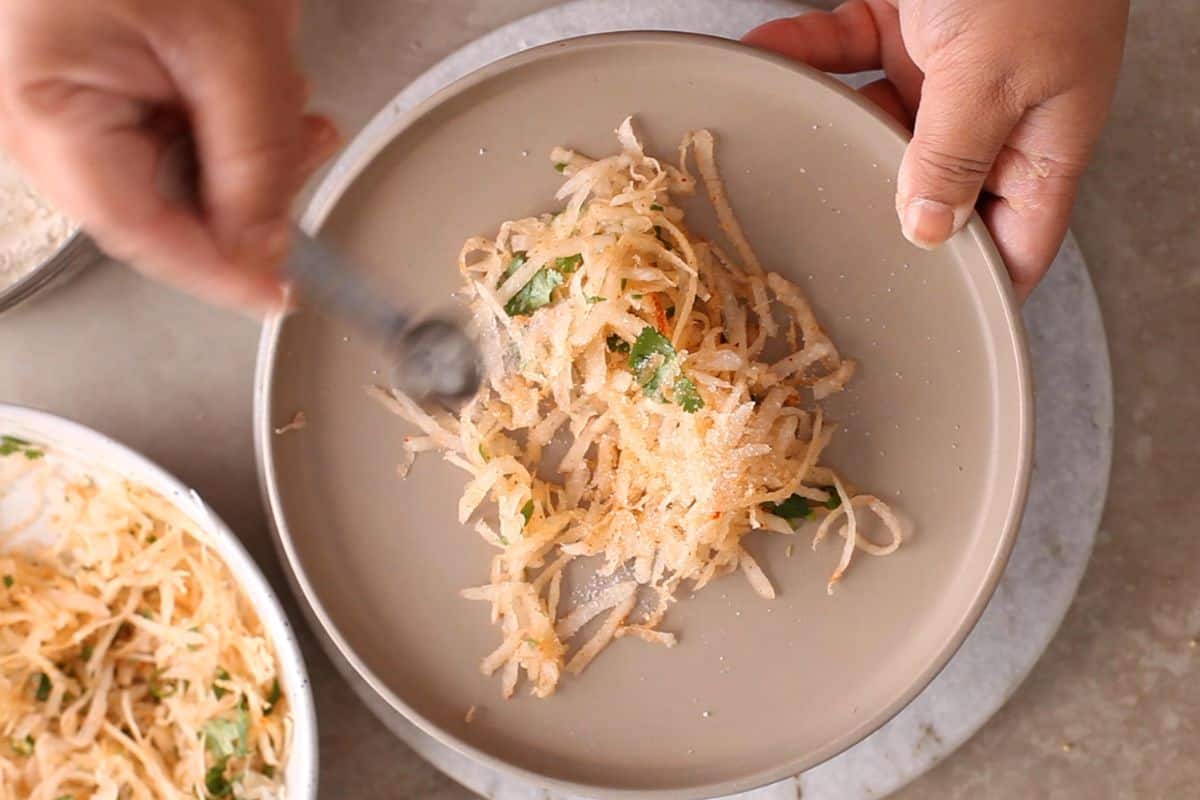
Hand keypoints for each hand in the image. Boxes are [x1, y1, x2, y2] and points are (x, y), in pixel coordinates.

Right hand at [0, 0, 339, 312]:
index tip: (281, 295)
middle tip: (306, 143)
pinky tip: (254, 72)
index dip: (218, 272)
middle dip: (245, 186)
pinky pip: (171, 131)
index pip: (140, 232)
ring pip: (176, 171)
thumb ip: (252, 157)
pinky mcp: (99, 85)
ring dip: (245, 144)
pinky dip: (226, 115)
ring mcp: (69, 103)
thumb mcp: (230, 45)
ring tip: (278, 77)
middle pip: (161, 207)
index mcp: (46, 110)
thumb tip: (261, 250)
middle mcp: (42, 120)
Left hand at [745, 0, 1127, 299]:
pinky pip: (844, 51)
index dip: (979, 286)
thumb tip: (926, 230)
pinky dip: (805, 55)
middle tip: (823, 250)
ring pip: (879, 124)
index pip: (1016, 241)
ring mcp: (946, 68)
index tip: (929, 324)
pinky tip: (765, 60)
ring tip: (781, 158)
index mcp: (1040, 141)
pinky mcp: (905, 20)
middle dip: (883, 213)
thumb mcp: (990, 77)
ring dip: (830, 131)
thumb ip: (953, 157)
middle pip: (935, 189)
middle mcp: (993, 112)